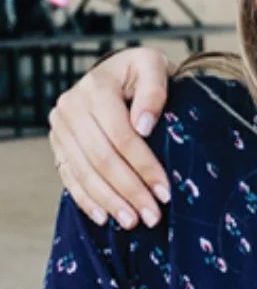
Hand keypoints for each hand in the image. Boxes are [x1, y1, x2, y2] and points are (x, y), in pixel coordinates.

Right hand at [48, 48, 171, 228]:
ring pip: (84, 172)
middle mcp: (71, 107)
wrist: (119, 71)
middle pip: (102, 158)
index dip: (144, 166)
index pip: (121, 136)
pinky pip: (69, 176)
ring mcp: (61, 128)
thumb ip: (154, 91)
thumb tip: (143, 126)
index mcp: (96, 88)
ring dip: (110, 201)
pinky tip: (104, 217)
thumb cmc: (143, 71)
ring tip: (133, 221)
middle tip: (152, 216)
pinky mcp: (58, 144)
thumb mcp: (154, 66)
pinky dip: (87, 199)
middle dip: (129, 190)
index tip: (165, 191)